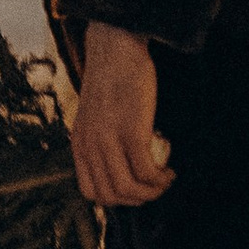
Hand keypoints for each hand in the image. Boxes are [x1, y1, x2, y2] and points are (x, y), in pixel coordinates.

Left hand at [69, 23, 174, 214]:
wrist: (115, 48)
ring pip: (129, 190)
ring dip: (152, 192)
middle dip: (138, 200)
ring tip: (165, 179)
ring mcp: (109, 141)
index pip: (91, 192)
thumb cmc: (111, 79)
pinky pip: (146, 172)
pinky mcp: (131, 132)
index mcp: (80, 145)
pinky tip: (169, 169)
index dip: (117, 198)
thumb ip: (100, 140)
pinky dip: (160, 178)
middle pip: (111, 197)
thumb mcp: (96, 116)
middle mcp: (90, 147)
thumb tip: (119, 164)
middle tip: (155, 186)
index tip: (136, 187)